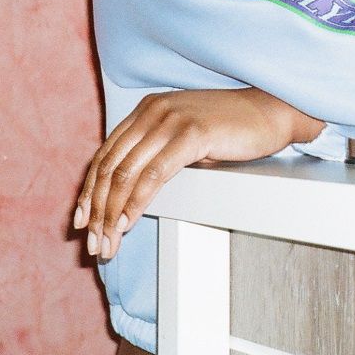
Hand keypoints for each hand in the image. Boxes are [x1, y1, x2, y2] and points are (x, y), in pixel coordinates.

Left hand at [74, 87, 324, 258]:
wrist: (271, 113)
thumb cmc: (233, 130)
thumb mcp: (186, 138)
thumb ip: (158, 155)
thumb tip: (129, 195)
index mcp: (146, 110)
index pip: (105, 155)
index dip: (89, 192)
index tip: (82, 222)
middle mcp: (152, 111)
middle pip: (109, 167)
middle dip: (96, 211)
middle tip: (93, 243)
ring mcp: (170, 120)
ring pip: (126, 174)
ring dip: (112, 214)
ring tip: (109, 242)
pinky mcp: (190, 134)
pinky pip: (153, 175)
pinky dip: (135, 203)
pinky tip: (129, 223)